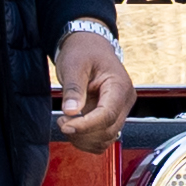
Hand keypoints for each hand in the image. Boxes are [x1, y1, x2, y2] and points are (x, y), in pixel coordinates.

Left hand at [52, 21, 136, 148]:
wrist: (88, 45)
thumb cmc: (84, 51)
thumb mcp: (74, 65)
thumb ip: (74, 89)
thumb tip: (71, 111)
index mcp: (119, 86)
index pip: (107, 115)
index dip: (86, 125)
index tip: (65, 125)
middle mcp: (124, 100)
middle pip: (108, 130)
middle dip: (82, 133)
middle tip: (61, 121)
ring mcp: (119, 110)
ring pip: (107, 138)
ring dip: (84, 139)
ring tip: (67, 124)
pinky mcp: (111, 116)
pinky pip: (103, 137)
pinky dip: (88, 140)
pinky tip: (74, 128)